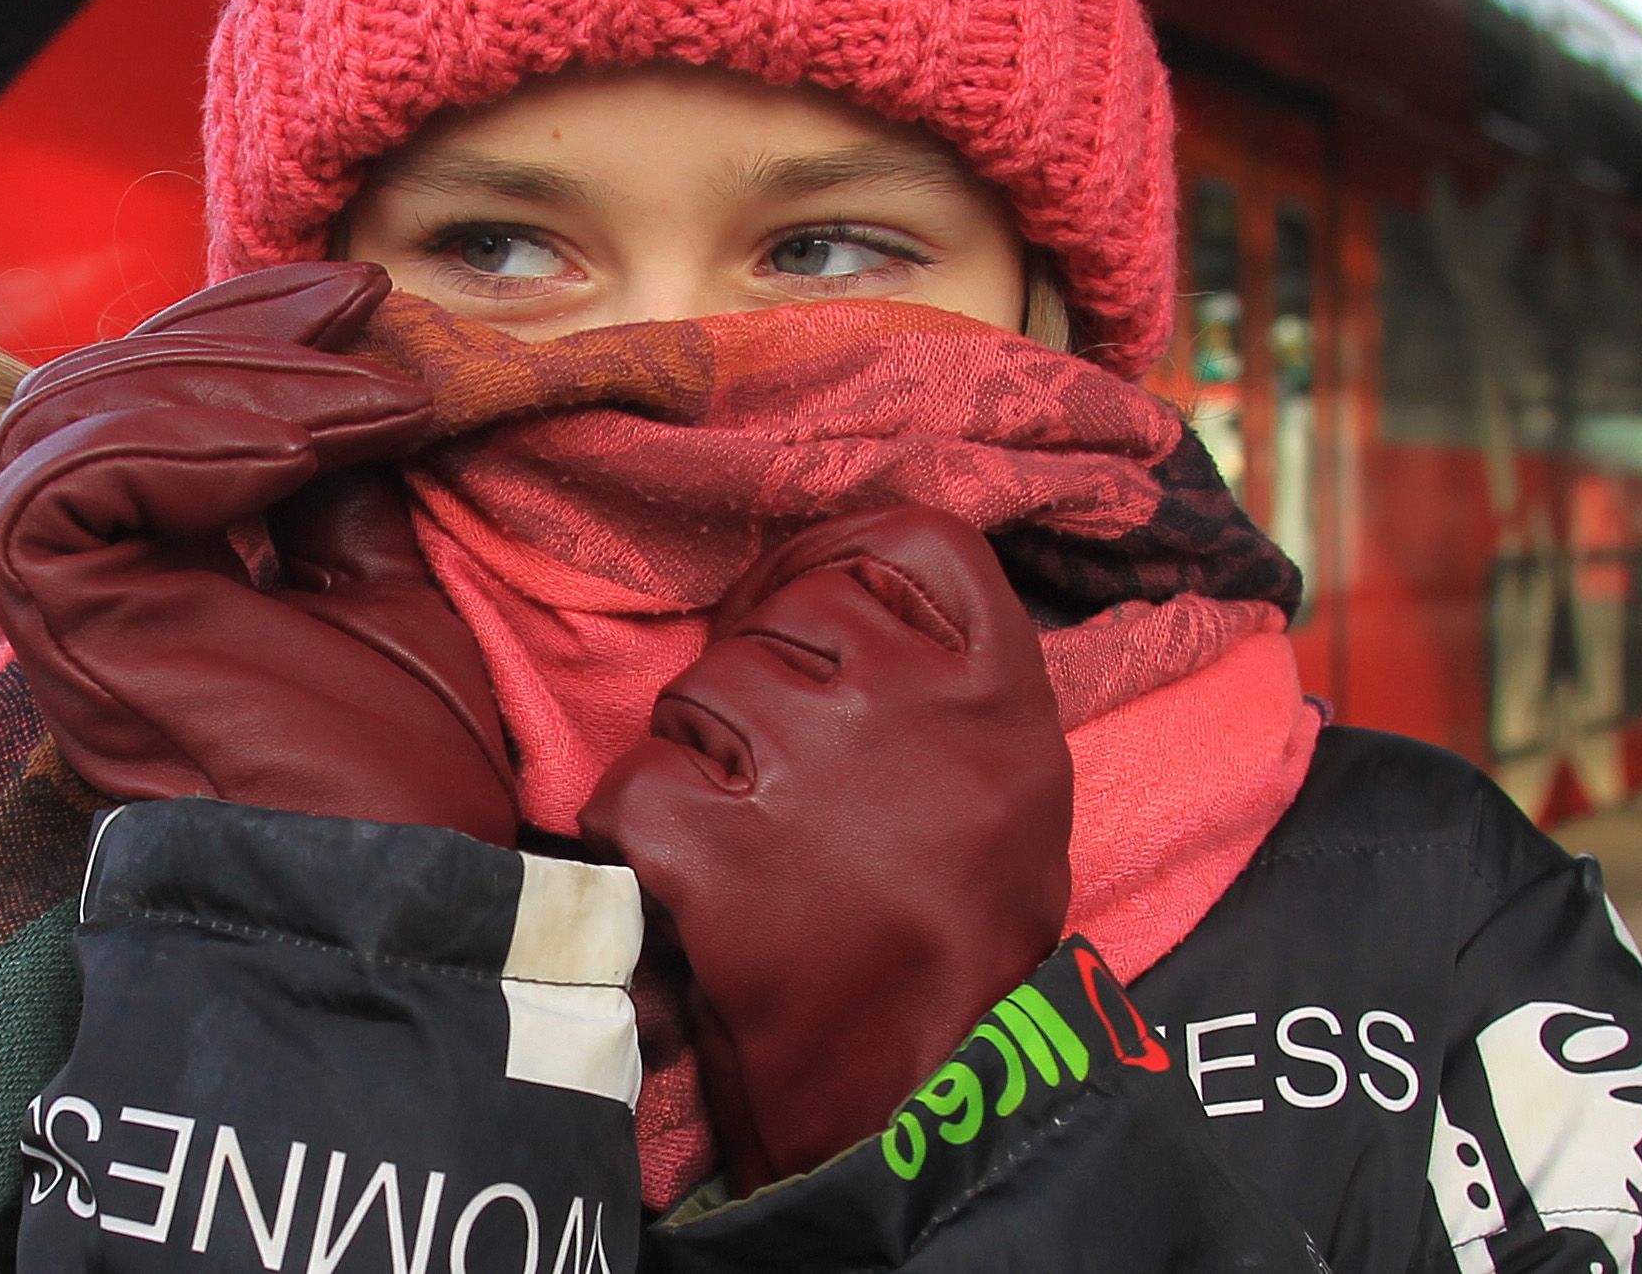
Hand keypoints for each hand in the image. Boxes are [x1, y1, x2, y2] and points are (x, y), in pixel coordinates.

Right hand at [0, 263, 518, 843]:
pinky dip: (187, 436)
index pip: (147, 397)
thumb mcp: (381, 581)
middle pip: (101, 386)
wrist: (396, 884)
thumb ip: (333, 483)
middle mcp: (78, 578)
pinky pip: (74, 473)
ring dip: (233, 378)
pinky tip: (301, 449)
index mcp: (145, 570)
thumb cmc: (395, 769)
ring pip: (79, 413)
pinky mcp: (49, 612)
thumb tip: (340, 362)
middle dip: (238, 332)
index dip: (245, 325)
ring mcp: (53, 597)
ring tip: (367, 400)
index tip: (364, 294)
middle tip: (363, 313)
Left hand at [578, 507, 1071, 1189]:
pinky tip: (693, 884)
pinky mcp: (712, 846)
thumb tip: (835, 578)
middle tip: (779, 779)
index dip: (833, 557)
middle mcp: (910, 710)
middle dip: (755, 677)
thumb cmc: (952, 937)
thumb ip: (944, 678)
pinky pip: (634, 783)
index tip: (798, 606)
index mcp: (1001, 691)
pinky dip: (640, 832)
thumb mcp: (1008, 785)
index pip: (906, 539)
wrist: (922, 1103)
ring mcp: (807, 772)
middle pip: (781, 612)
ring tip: (752, 842)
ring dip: (696, 757)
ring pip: (694, 692)